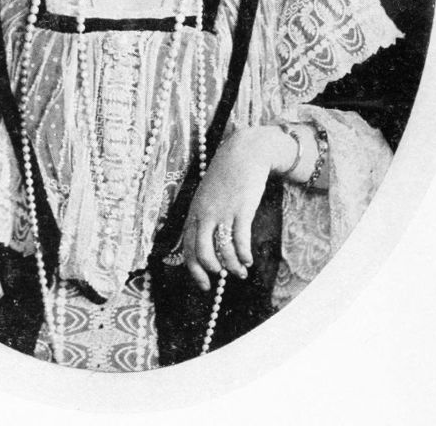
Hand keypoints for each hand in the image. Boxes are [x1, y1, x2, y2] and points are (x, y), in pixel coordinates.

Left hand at [181, 125, 294, 290]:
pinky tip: (249, 260)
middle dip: (211, 272)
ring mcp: (223, 212)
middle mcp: (205, 213)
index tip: (204, 283)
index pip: (187, 247)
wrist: (244, 152)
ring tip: (241, 271)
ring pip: (223, 250)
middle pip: (202, 252)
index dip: (194, 269)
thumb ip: (204, 216)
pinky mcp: (241, 209)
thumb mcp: (207, 194)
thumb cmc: (226, 175)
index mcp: (194, 211)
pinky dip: (244, 255)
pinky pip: (240, 240)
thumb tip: (208, 243)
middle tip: (220, 280)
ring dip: (232, 267)